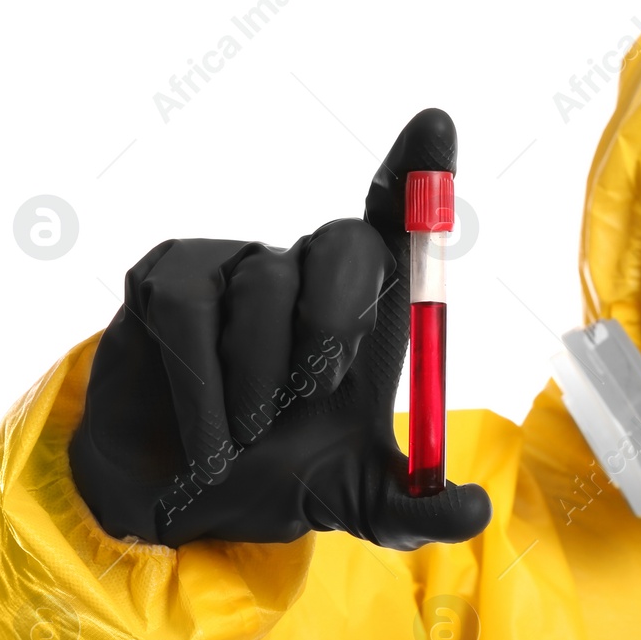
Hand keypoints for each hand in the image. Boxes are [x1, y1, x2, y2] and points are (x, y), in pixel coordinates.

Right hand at [68, 108, 490, 548]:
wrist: (181, 511)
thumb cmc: (280, 483)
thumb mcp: (363, 506)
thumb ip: (420, 508)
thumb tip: (475, 513)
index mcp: (367, 309)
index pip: (398, 220)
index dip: (418, 170)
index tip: (436, 125)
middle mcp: (307, 271)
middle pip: (344, 244)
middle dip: (337, 323)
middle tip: (316, 395)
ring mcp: (236, 266)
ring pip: (263, 288)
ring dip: (259, 382)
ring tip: (248, 443)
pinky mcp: (165, 277)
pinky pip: (189, 308)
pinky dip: (201, 386)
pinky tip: (207, 437)